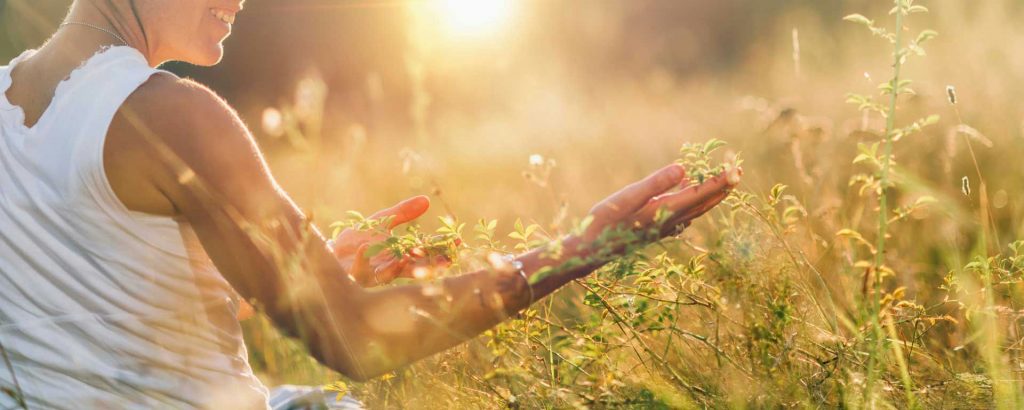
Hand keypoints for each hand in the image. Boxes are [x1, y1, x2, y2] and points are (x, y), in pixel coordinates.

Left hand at [330, 195, 438, 285]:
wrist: (329, 252)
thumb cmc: (356, 240)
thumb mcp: (381, 222)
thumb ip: (402, 213)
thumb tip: (426, 200)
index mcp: (398, 255)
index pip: (425, 253)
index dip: (441, 248)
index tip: (458, 242)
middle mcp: (389, 268)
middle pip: (415, 268)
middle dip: (431, 264)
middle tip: (448, 260)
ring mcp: (372, 274)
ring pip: (390, 274)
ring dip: (400, 266)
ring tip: (411, 255)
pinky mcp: (354, 276)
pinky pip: (360, 269)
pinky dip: (363, 258)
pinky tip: (368, 245)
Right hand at [568, 163, 738, 266]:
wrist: (592, 250)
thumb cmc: (606, 221)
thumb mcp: (629, 197)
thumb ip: (656, 183)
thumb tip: (684, 168)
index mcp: (666, 210)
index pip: (701, 193)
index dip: (720, 180)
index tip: (736, 168)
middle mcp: (671, 220)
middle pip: (704, 202)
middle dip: (722, 186)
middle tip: (738, 170)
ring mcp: (664, 226)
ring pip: (696, 208)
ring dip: (711, 194)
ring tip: (723, 181)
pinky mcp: (657, 228)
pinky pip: (685, 213)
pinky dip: (695, 201)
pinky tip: (691, 194)